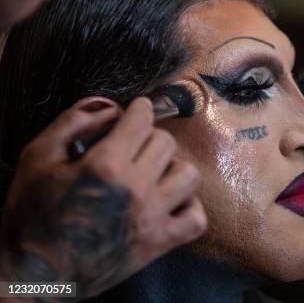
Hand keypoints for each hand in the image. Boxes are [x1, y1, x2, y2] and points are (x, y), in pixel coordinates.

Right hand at [0, 97, 206, 298]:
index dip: (140, 110)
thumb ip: (73, 122)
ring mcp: (151, 219)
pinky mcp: (158, 244)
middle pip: (166, 143)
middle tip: (134, 146)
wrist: (34, 275)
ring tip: (154, 174)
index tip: (138, 110)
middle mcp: (135, 190)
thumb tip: (109, 105)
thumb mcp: (37, 158)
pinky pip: (196, 219)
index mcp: (105, 166)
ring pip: (189, 175)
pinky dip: (188, 207)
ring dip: (173, 169)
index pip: (142, 120)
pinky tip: (169, 202)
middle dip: (150, 137)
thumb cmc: (30, 216)